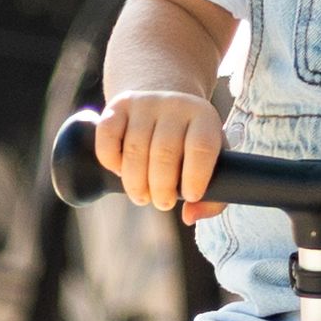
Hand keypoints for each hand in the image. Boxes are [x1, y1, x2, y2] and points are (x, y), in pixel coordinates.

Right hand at [97, 91, 225, 216]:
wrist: (163, 107)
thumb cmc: (190, 145)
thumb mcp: (212, 164)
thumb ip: (213, 199)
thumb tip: (189, 216)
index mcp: (204, 117)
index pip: (202, 146)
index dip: (196, 176)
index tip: (190, 196)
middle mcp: (174, 105)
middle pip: (164, 151)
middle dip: (162, 187)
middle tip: (162, 203)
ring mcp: (144, 103)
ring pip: (135, 148)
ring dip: (135, 181)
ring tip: (141, 196)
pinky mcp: (118, 107)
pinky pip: (107, 136)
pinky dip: (110, 161)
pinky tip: (120, 172)